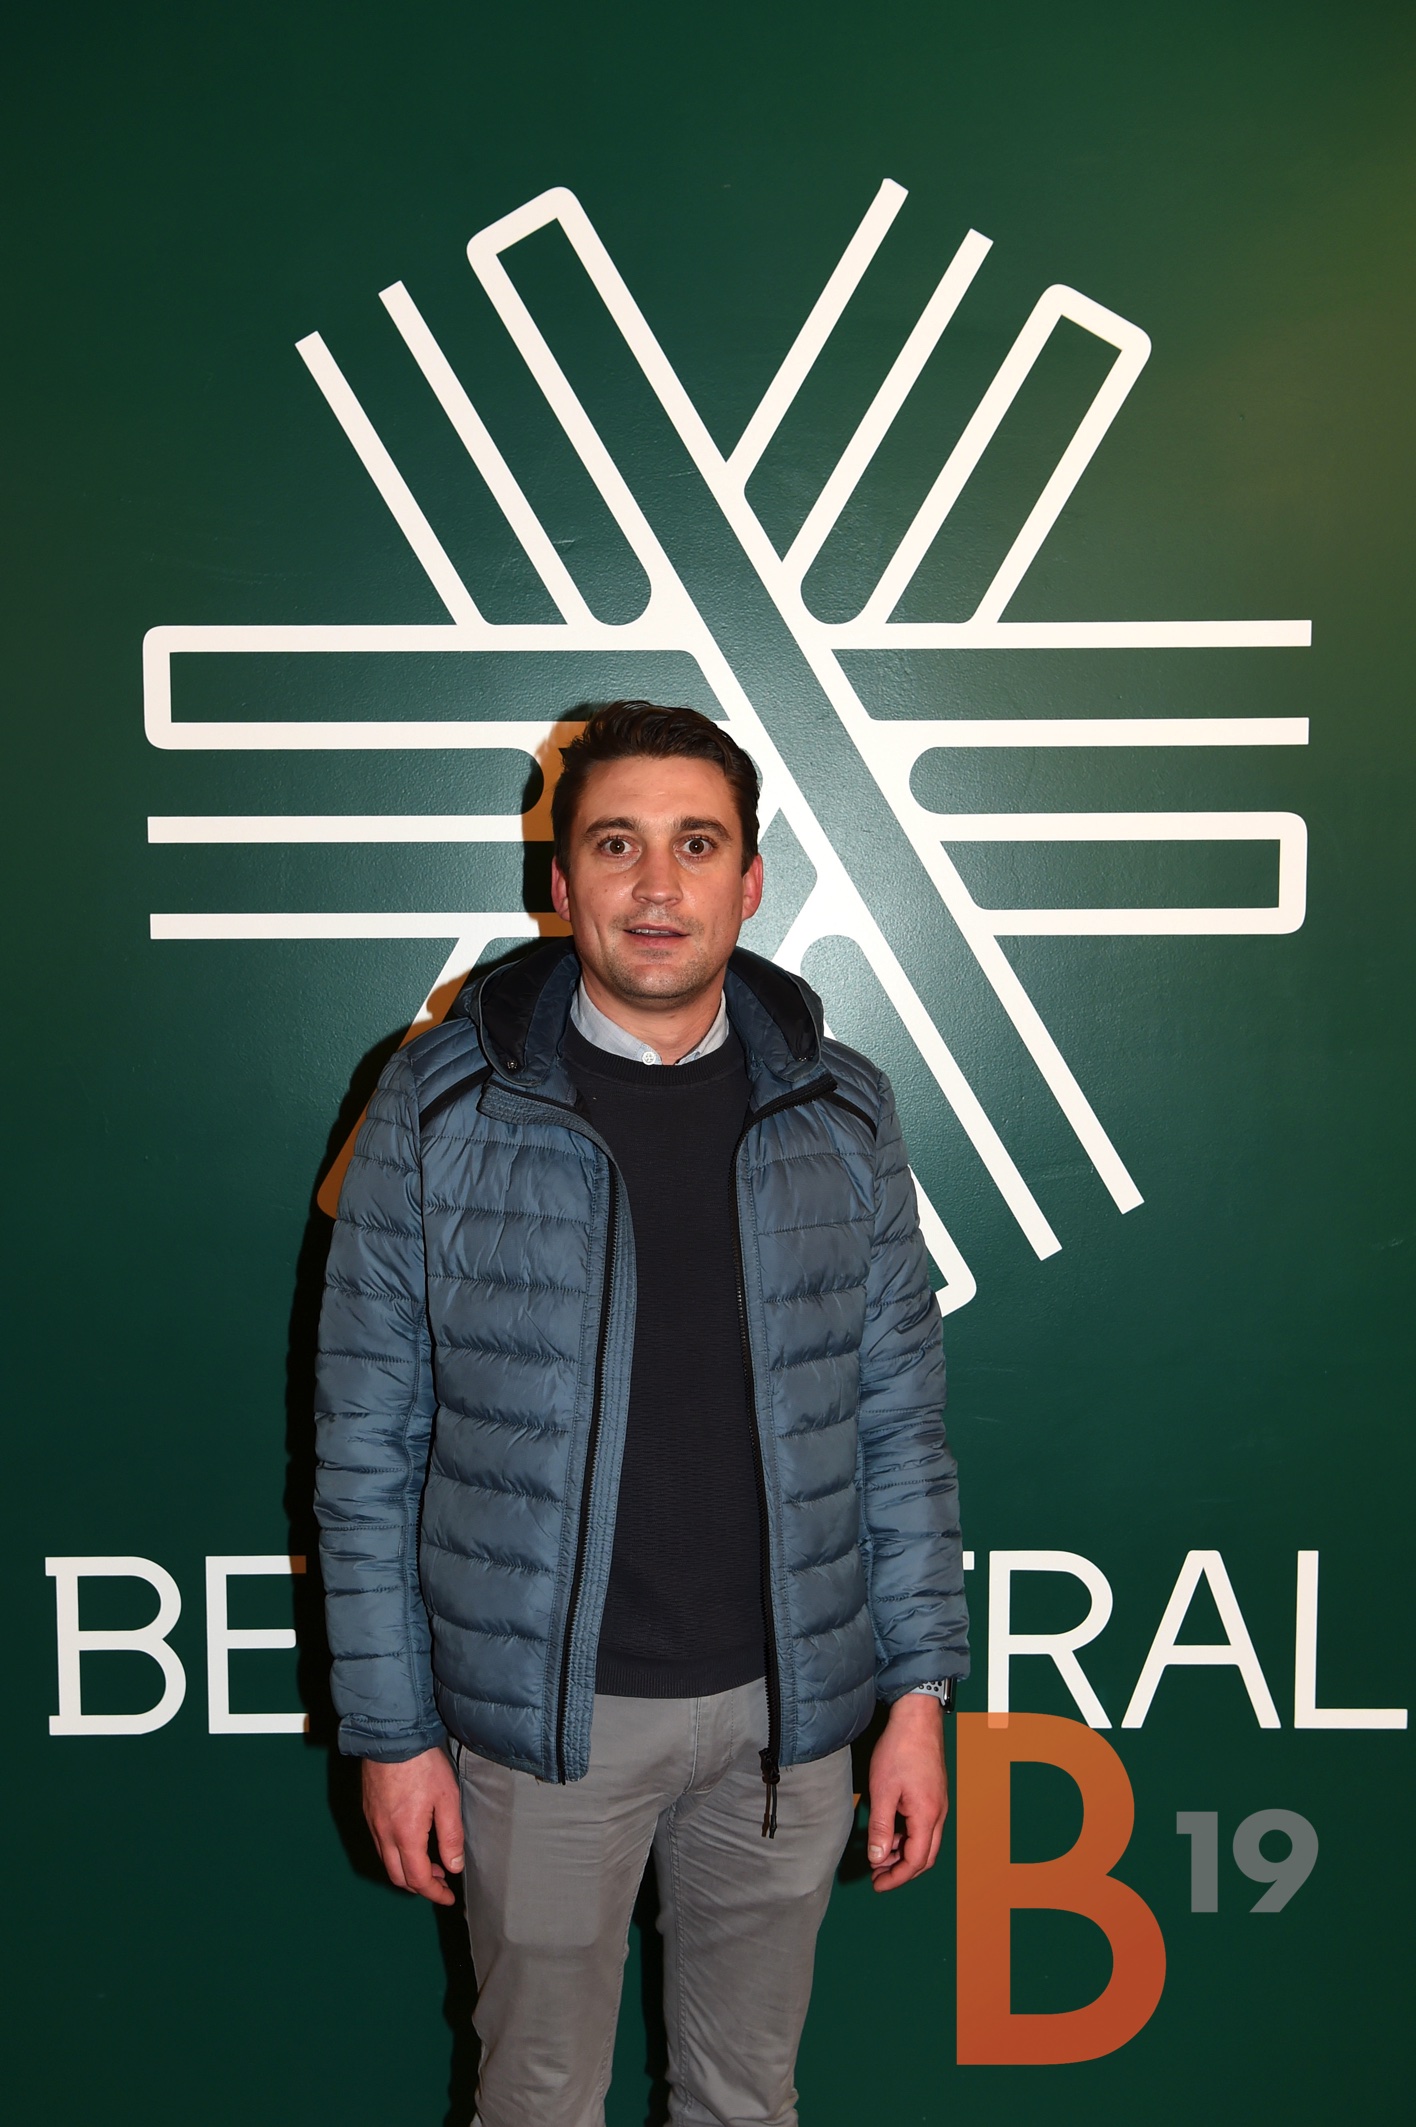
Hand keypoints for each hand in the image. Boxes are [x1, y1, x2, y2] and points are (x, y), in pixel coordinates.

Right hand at [362, 1746, 464, 1904]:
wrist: (392, 1737)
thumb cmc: (422, 1765)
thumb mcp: (447, 1799)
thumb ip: (451, 1836)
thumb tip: (453, 1867)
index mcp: (405, 1836)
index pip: (418, 1879)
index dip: (434, 1893)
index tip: (447, 1897)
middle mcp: (384, 1834)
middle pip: (398, 1877)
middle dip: (420, 1885)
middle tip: (440, 1881)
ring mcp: (373, 1823)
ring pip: (387, 1862)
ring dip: (407, 1870)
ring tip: (430, 1861)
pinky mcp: (369, 1811)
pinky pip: (380, 1844)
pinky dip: (396, 1854)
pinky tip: (411, 1841)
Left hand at [865, 1693, 948, 1892]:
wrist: (917, 1718)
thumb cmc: (900, 1750)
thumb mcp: (883, 1791)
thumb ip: (882, 1828)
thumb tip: (878, 1859)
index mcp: (928, 1816)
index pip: (916, 1861)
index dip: (897, 1877)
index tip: (877, 1884)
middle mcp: (939, 1813)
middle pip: (926, 1856)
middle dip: (903, 1871)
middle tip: (878, 1876)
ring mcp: (939, 1803)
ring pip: (926, 1841)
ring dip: (905, 1853)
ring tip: (879, 1855)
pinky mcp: (935, 1794)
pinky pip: (925, 1826)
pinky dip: (909, 1836)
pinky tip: (891, 1831)